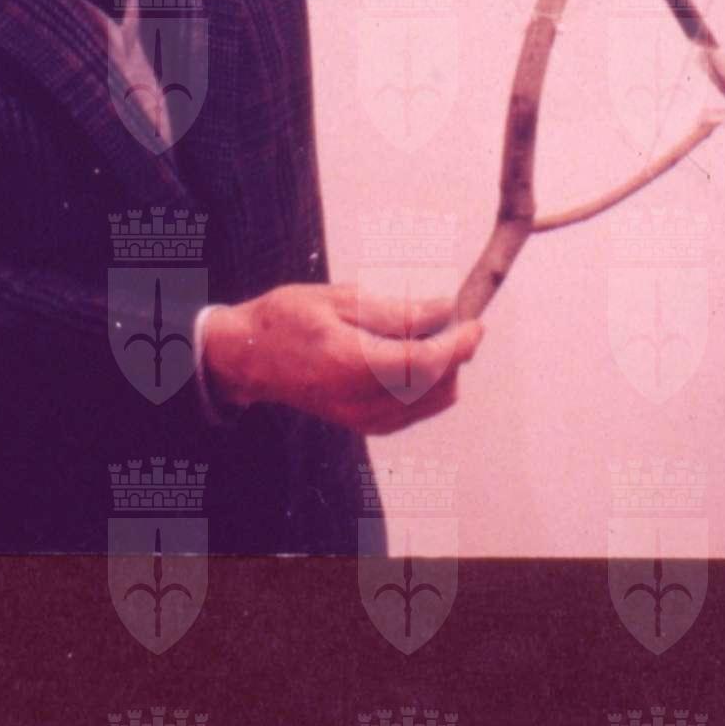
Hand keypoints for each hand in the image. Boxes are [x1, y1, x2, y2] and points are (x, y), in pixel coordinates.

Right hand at [204, 283, 484, 434]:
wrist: (250, 358)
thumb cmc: (288, 319)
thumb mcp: (340, 299)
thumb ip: (396, 311)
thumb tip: (444, 311)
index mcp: (352, 365)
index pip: (425, 363)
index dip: (459, 343)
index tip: (475, 322)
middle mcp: (361, 402)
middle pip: (437, 385)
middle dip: (456, 353)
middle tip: (452, 320)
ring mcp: (365, 420)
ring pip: (434, 401)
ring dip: (445, 369)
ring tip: (429, 335)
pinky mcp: (367, 426)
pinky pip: (418, 410)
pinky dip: (429, 385)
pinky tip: (413, 357)